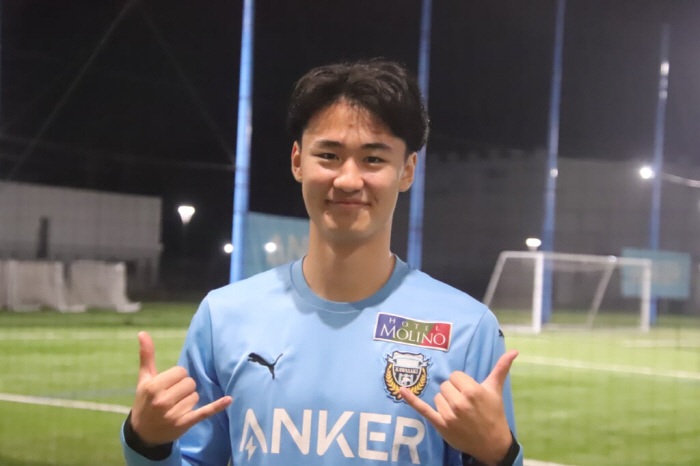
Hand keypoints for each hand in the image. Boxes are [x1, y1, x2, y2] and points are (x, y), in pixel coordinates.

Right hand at [130, 331, 232, 445]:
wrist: (143, 434)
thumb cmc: (145, 401)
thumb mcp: (144, 379)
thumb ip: (146, 355)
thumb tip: (142, 332)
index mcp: (153, 386)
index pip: (181, 371)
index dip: (177, 377)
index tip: (168, 386)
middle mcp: (162, 400)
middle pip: (190, 382)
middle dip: (184, 388)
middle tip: (172, 397)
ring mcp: (174, 413)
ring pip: (196, 395)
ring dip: (189, 400)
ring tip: (175, 407)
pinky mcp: (185, 423)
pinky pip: (204, 411)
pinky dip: (217, 406)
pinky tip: (229, 399)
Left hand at [400, 350, 517, 464]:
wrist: (492, 443)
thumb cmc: (494, 413)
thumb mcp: (496, 390)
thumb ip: (501, 368)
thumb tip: (514, 351)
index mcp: (472, 391)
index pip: (455, 376)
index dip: (461, 383)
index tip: (469, 392)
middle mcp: (460, 402)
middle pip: (445, 385)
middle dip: (453, 392)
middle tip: (465, 404)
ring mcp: (449, 414)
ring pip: (437, 397)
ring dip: (445, 402)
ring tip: (459, 412)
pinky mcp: (441, 425)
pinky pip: (423, 409)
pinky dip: (411, 400)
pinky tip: (401, 391)